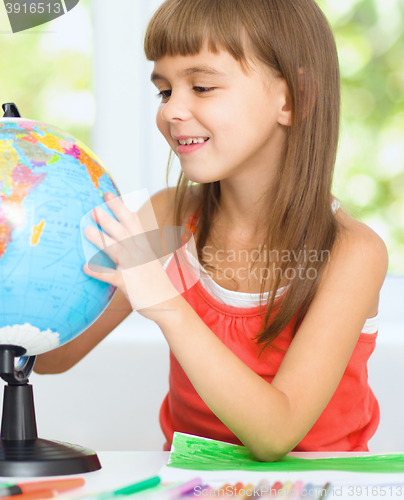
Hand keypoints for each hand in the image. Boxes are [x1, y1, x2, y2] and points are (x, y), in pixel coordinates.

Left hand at [82, 192, 183, 321]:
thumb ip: (139, 233)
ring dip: (101, 240)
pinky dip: (98, 271)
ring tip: (86, 230)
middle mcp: (140, 254)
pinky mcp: (128, 283)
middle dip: (109, 220)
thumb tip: (132, 213)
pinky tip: (85, 267)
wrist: (167, 303)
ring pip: (116, 251)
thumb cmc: (154, 278)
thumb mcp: (149, 252)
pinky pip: (110, 276)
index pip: (132, 221)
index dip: (119, 207)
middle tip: (94, 210)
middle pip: (123, 233)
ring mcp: (134, 268)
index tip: (107, 195)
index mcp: (144, 245)